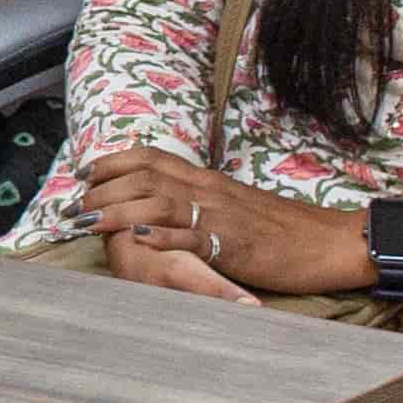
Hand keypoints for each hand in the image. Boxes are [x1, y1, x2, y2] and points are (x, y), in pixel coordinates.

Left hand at [64, 148, 358, 298]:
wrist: (330, 241)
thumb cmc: (282, 227)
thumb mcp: (235, 203)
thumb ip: (201, 198)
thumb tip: (166, 199)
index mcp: (208, 178)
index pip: (150, 157)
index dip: (112, 162)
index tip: (84, 172)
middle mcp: (209, 189)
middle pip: (144, 177)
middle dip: (102, 189)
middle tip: (72, 207)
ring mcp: (220, 215)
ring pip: (158, 203)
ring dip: (117, 212)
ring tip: (87, 223)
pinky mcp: (234, 244)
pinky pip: (193, 237)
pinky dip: (163, 237)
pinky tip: (137, 240)